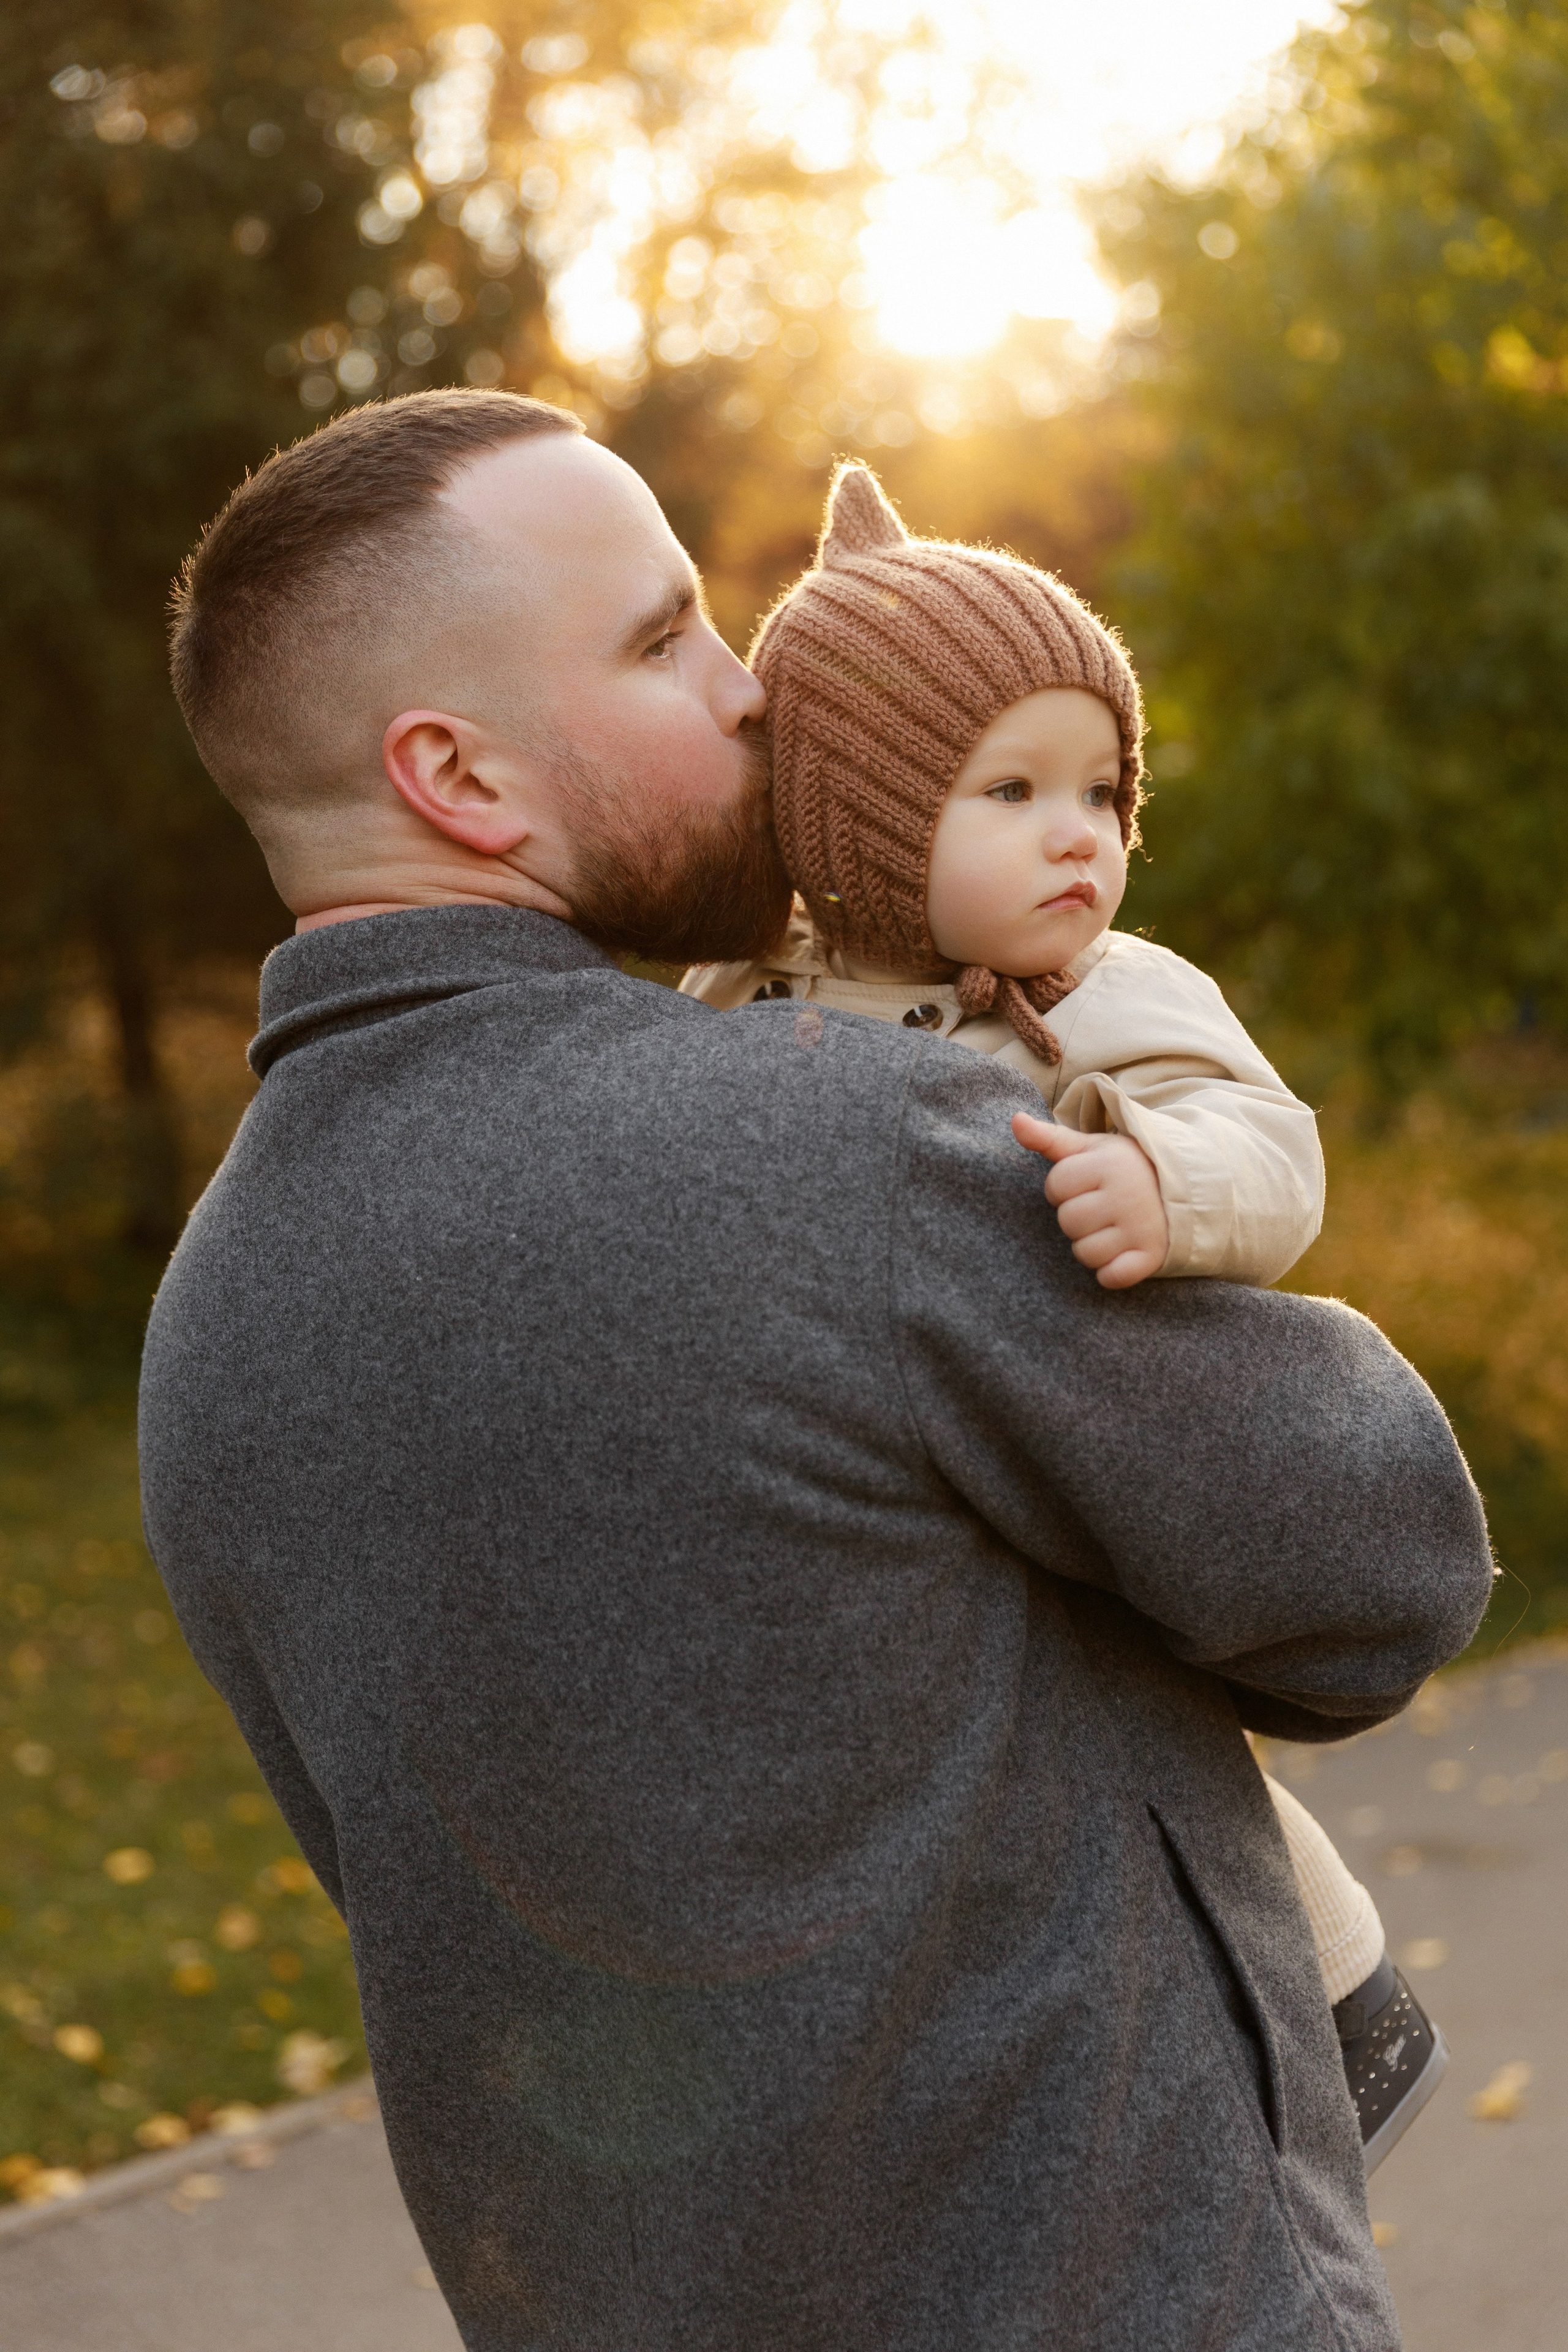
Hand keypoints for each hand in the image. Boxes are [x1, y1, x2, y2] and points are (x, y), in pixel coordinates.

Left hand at [1011, 1113, 1169, 1289]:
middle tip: (1102, 1208)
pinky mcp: (1153, 1256)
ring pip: (1085, 1253)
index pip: (1055, 1186)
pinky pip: (1111, 1277)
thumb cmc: (1126, 1168)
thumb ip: (1050, 1138)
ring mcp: (1141, 1228)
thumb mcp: (1091, 1147)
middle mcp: (1127, 1195)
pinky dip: (1111, 1272)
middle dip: (1077, 1218)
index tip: (1088, 1184)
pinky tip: (1122, 1252)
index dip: (1065, 1188)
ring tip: (1112, 1228)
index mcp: (1109, 1164)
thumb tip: (1016, 1121)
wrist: (1186, 1188)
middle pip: (1068, 1222)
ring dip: (1092, 1246)